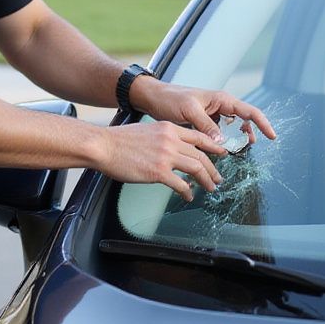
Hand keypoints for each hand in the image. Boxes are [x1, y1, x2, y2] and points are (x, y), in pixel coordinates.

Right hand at [99, 121, 226, 201]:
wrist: (104, 146)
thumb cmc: (119, 140)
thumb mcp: (147, 130)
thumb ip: (163, 137)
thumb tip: (172, 149)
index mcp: (169, 128)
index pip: (198, 137)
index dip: (213, 146)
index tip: (221, 153)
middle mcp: (171, 140)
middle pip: (201, 154)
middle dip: (213, 168)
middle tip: (218, 177)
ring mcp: (166, 156)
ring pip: (197, 168)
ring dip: (206, 180)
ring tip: (210, 187)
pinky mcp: (158, 172)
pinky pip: (181, 184)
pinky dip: (188, 191)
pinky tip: (188, 195)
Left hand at [130, 77, 276, 145]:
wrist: (153, 98)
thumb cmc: (170, 98)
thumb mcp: (189, 111)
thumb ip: (206, 126)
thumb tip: (222, 143)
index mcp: (221, 99)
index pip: (249, 111)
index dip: (263, 124)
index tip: (272, 136)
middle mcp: (220, 107)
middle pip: (243, 123)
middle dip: (248, 136)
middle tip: (246, 150)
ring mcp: (213, 116)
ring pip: (231, 131)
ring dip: (233, 142)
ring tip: (233, 154)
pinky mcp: (204, 124)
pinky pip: (218, 135)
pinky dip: (221, 144)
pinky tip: (218, 153)